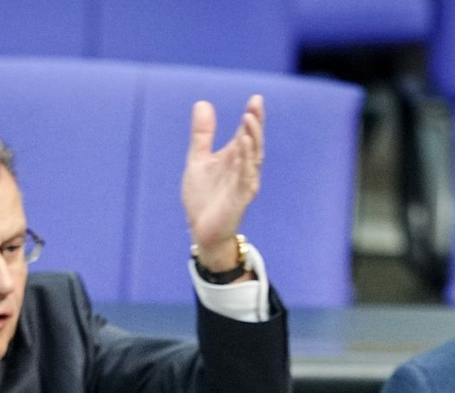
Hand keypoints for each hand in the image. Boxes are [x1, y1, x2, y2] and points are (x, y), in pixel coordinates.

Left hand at [181, 95, 263, 270]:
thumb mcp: (198, 160)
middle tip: (255, 106)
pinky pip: (245, 178)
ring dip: (252, 139)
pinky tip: (244, 145)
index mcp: (235, 158)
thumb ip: (202, 135)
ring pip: (253, 159)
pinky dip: (246, 162)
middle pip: (254, 143)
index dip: (252, 117)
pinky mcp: (239, 199)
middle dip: (255, 124)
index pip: (246, 133)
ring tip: (249, 119)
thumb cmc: (203, 198)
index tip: (255, 99)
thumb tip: (202, 103)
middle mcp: (243, 169)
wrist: (202, 231)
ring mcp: (243, 184)